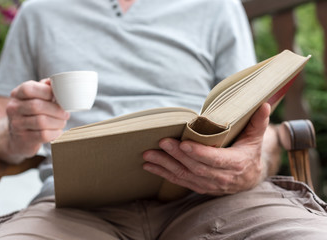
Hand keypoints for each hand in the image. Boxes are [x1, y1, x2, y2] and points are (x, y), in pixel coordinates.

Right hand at [6, 79, 69, 158]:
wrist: (18, 137)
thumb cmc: (32, 113)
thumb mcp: (35, 97)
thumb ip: (46, 88)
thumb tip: (60, 81)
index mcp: (17, 94)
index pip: (29, 89)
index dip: (47, 92)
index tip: (59, 98)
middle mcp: (13, 108)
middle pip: (37, 106)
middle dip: (57, 110)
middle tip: (66, 113)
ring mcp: (16, 124)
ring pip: (41, 121)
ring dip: (58, 122)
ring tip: (62, 122)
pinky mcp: (23, 139)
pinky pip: (43, 135)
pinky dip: (55, 133)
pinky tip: (58, 131)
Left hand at [143, 103, 270, 194]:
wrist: (249, 178)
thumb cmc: (250, 152)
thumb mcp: (256, 137)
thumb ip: (258, 122)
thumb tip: (265, 103)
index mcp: (236, 164)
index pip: (216, 160)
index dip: (199, 153)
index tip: (183, 144)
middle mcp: (221, 178)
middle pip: (196, 167)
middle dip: (177, 155)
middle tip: (161, 142)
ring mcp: (209, 185)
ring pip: (184, 175)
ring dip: (165, 165)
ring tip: (148, 154)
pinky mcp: (199, 186)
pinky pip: (179, 181)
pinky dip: (163, 174)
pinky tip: (149, 166)